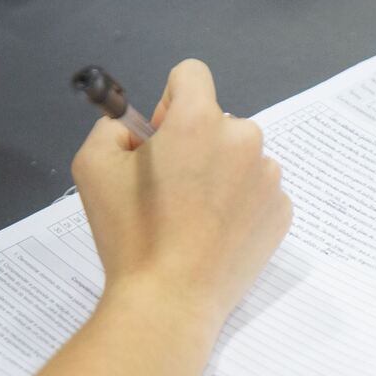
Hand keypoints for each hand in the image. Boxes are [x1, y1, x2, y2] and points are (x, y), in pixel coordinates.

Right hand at [71, 59, 291, 327]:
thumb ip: (112, 128)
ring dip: (221, 175)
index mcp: (200, 120)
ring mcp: (270, 179)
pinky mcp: (283, 214)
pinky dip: (241, 207)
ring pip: (242, 159)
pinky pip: (259, 193)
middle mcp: (245, 140)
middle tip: (172, 191)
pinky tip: (216, 238)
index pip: (191, 74)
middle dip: (196, 144)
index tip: (159, 140)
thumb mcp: (93, 165)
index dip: (168, 102)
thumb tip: (140, 134)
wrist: (170, 301)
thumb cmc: (129, 233)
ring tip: (195, 221)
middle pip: (219, 122)